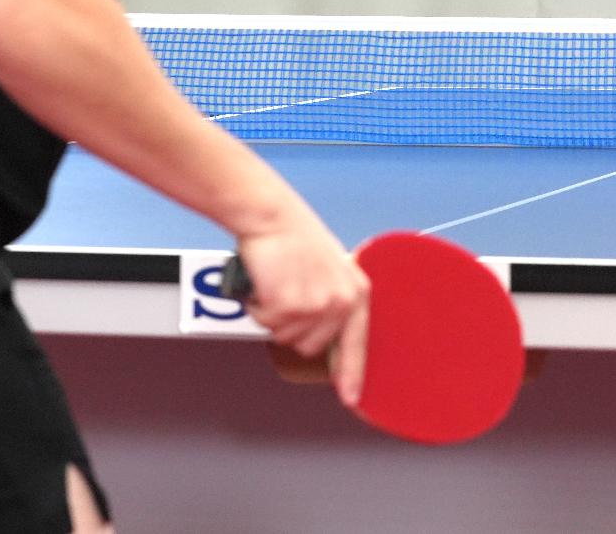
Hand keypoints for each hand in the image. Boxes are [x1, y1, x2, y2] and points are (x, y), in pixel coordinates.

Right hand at [235, 215, 370, 404]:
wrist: (272, 216)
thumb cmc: (294, 237)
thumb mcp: (328, 269)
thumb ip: (333, 299)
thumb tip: (326, 332)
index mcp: (356, 292)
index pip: (357, 343)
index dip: (353, 374)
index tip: (352, 399)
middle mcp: (341, 302)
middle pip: (312, 346)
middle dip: (294, 326)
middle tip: (288, 292)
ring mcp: (316, 306)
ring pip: (286, 338)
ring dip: (275, 315)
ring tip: (278, 283)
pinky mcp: (289, 306)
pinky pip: (265, 324)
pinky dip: (258, 307)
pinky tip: (265, 283)